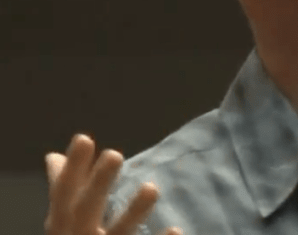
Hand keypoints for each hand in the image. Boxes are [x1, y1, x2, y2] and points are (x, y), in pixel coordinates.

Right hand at [44, 134, 181, 234]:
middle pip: (85, 211)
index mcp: (62, 225)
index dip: (73, 168)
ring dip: (133, 212)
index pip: (64, 194)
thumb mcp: (62, 221)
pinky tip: (176, 230)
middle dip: (97, 184)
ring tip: (152, 187)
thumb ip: (63, 191)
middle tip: (114, 153)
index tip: (84, 138)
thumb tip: (54, 156)